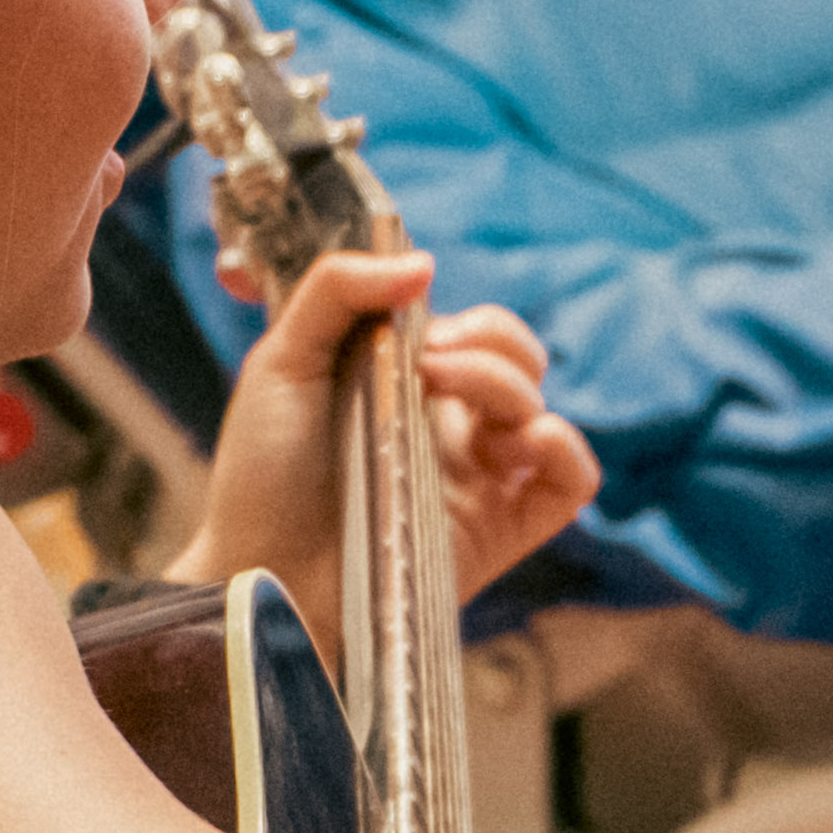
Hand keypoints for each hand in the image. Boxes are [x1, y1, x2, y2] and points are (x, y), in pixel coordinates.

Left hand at [176, 254, 597, 608]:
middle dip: (489, 346)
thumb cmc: (261, 477)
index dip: (463, 322)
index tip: (417, 334)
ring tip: (447, 398)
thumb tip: (424, 263)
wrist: (260, 569)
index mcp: (407, 389)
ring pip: (542, 409)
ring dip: (508, 385)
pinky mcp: (500, 529)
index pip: (474, 333)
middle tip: (431, 366)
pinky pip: (572, 481)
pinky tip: (523, 437)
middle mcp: (449, 431)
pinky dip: (565, 447)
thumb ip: (338, 288)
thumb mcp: (281, 359)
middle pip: (519, 363)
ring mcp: (478, 480)